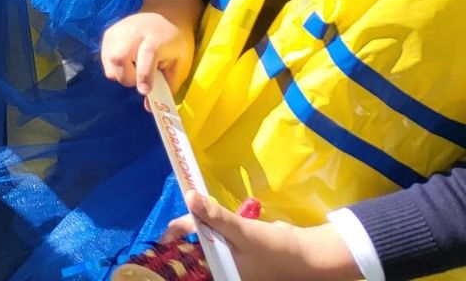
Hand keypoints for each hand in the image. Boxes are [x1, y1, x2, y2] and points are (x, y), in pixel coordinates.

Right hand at [101, 0, 202, 95]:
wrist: (167, 11)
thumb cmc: (177, 41)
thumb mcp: (182, 63)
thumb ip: (168, 85)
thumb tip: (148, 106)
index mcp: (156, 38)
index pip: (146, 55)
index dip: (143, 74)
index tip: (144, 91)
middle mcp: (134, 32)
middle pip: (118, 56)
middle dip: (125, 76)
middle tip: (136, 81)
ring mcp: (118, 30)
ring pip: (108, 59)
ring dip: (118, 73)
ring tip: (132, 70)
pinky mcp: (109, 33)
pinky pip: (104, 55)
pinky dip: (112, 65)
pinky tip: (126, 62)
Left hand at [167, 192, 361, 280]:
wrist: (304, 254)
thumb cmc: (273, 249)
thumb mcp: (241, 231)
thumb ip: (215, 216)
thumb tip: (189, 195)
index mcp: (219, 272)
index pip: (189, 261)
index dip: (175, 246)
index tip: (163, 233)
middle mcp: (221, 269)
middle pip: (194, 250)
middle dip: (185, 234)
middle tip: (176, 219)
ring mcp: (228, 261)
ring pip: (204, 242)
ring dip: (197, 228)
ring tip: (187, 216)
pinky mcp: (235, 252)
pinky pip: (215, 238)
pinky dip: (210, 228)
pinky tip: (206, 216)